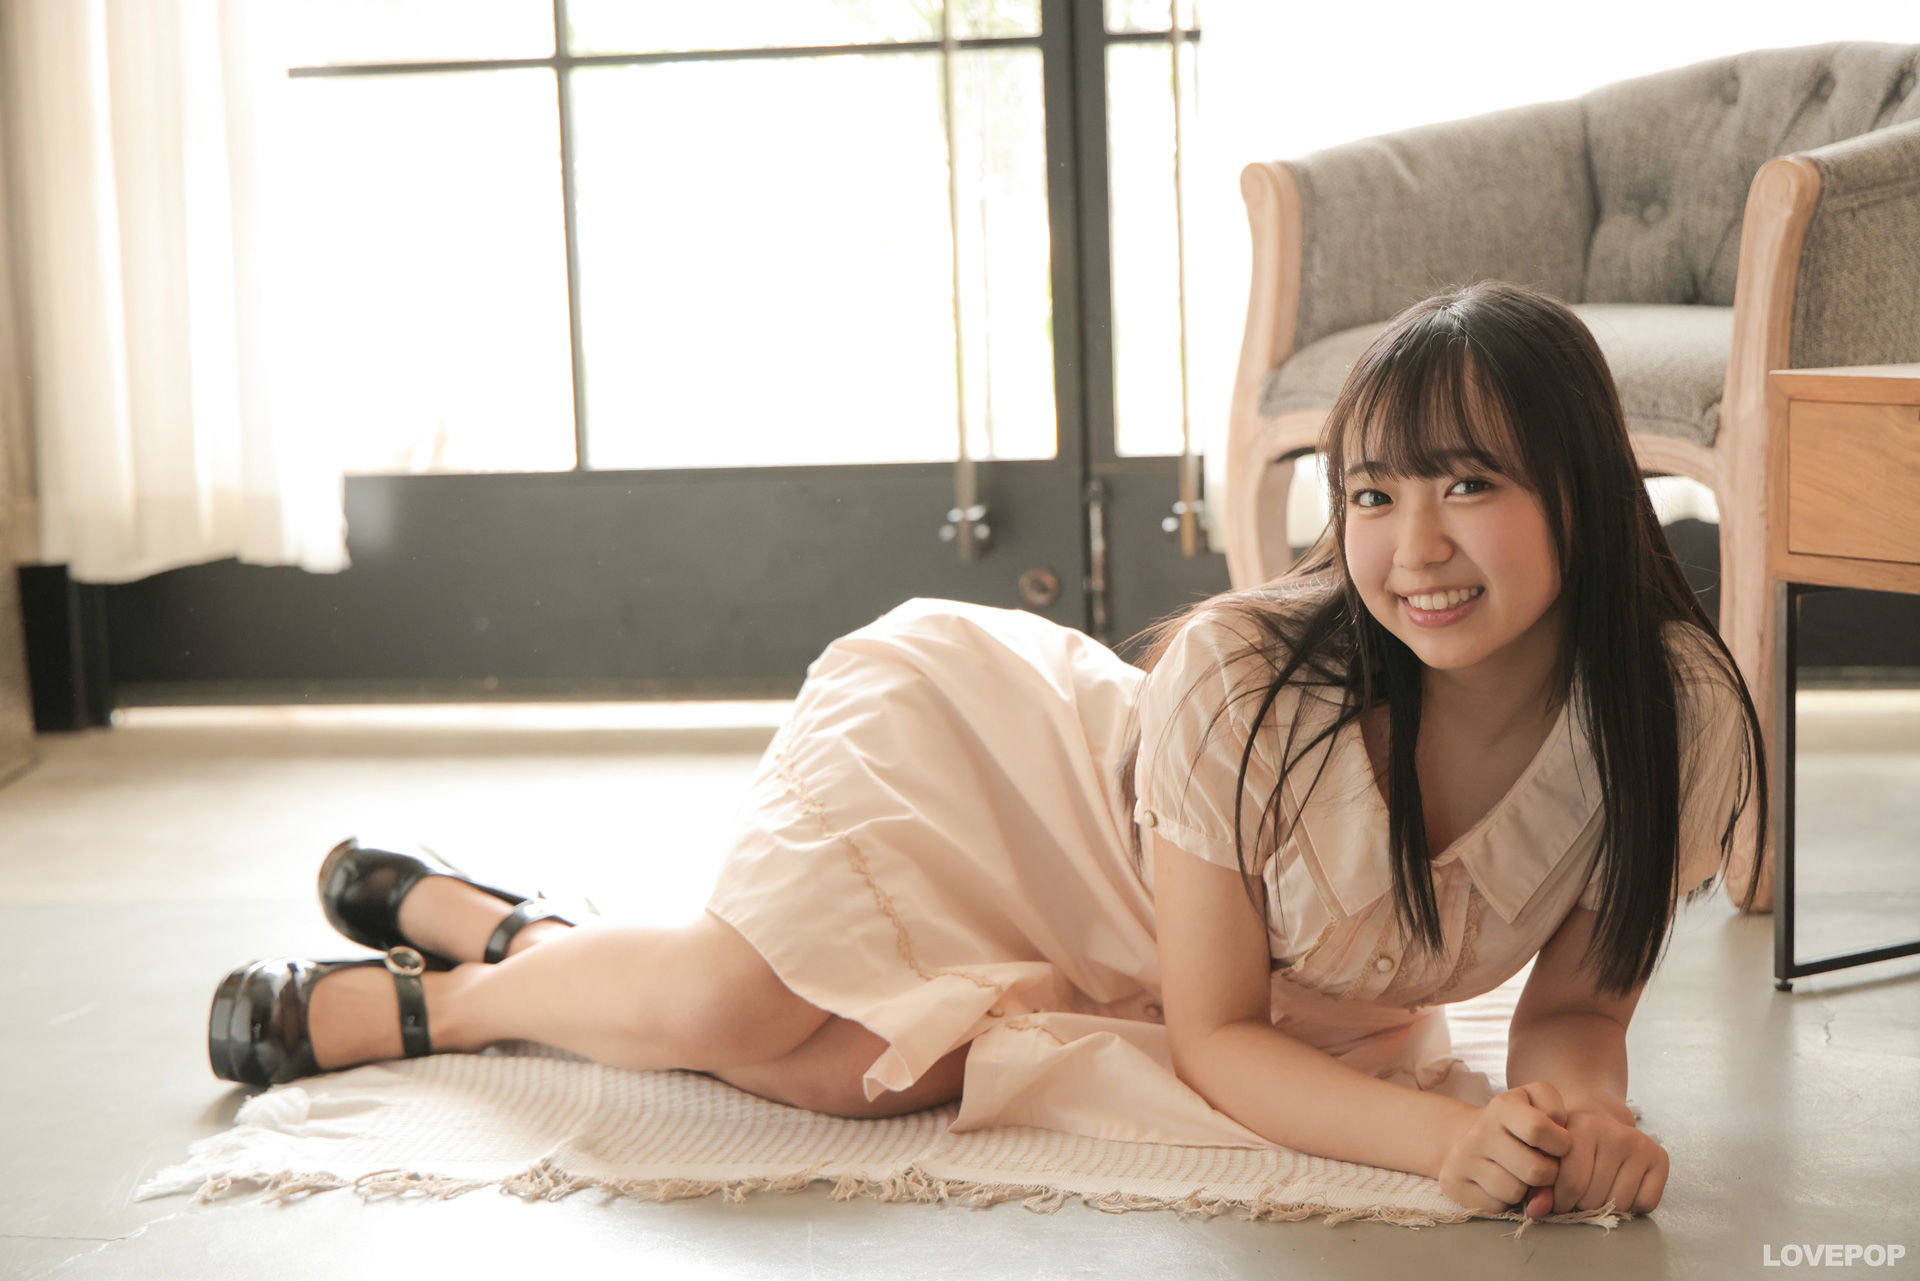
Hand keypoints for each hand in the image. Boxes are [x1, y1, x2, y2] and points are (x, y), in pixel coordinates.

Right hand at [1436, 1082, 1570, 1215]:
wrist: (1474, 1138)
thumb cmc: (1521, 1127)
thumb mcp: (1542, 1107)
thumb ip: (1560, 1123)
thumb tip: (1556, 1162)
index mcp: (1502, 1106)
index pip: (1538, 1129)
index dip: (1561, 1144)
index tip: (1559, 1145)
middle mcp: (1478, 1130)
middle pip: (1535, 1171)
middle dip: (1549, 1175)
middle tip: (1542, 1165)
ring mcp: (1462, 1157)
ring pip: (1515, 1192)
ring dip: (1526, 1190)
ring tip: (1519, 1175)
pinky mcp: (1453, 1183)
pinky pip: (1496, 1207)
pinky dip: (1505, 1202)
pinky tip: (1500, 1186)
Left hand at [1540, 1109, 1668, 1214]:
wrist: (1600, 1121)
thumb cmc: (1570, 1143)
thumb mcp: (1550, 1155)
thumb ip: (1540, 1184)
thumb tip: (1536, 1211)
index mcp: (1583, 1126)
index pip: (1572, 1182)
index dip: (1562, 1201)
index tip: (1559, 1201)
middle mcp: (1615, 1132)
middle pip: (1596, 1196)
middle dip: (1582, 1206)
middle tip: (1579, 1198)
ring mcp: (1640, 1144)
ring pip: (1620, 1203)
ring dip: (1606, 1208)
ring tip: (1597, 1193)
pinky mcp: (1660, 1157)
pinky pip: (1646, 1202)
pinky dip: (1633, 1207)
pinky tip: (1620, 1189)